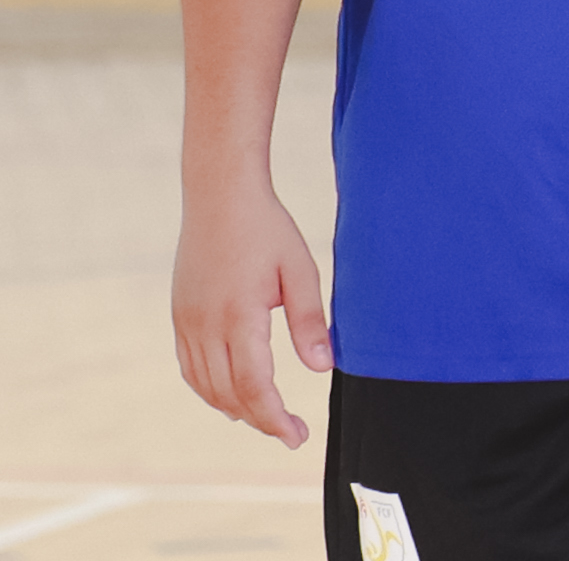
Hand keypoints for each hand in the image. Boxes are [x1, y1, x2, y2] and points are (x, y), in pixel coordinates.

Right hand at [172, 181, 329, 447]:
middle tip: (291, 433)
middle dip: (261, 420)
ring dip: (234, 408)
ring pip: (205, 385)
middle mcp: (205, 326)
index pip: (254, 386)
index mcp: (238, 317)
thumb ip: (310, 322)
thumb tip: (322, 368)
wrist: (219, 196)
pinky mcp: (180, 315)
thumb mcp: (300, 270)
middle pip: (228, 394)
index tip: (298, 436)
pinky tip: (231, 395)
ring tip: (266, 419)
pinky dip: (210, 389)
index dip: (274, 418)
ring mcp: (187, 322)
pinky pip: (190, 367)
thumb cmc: (267, 230)